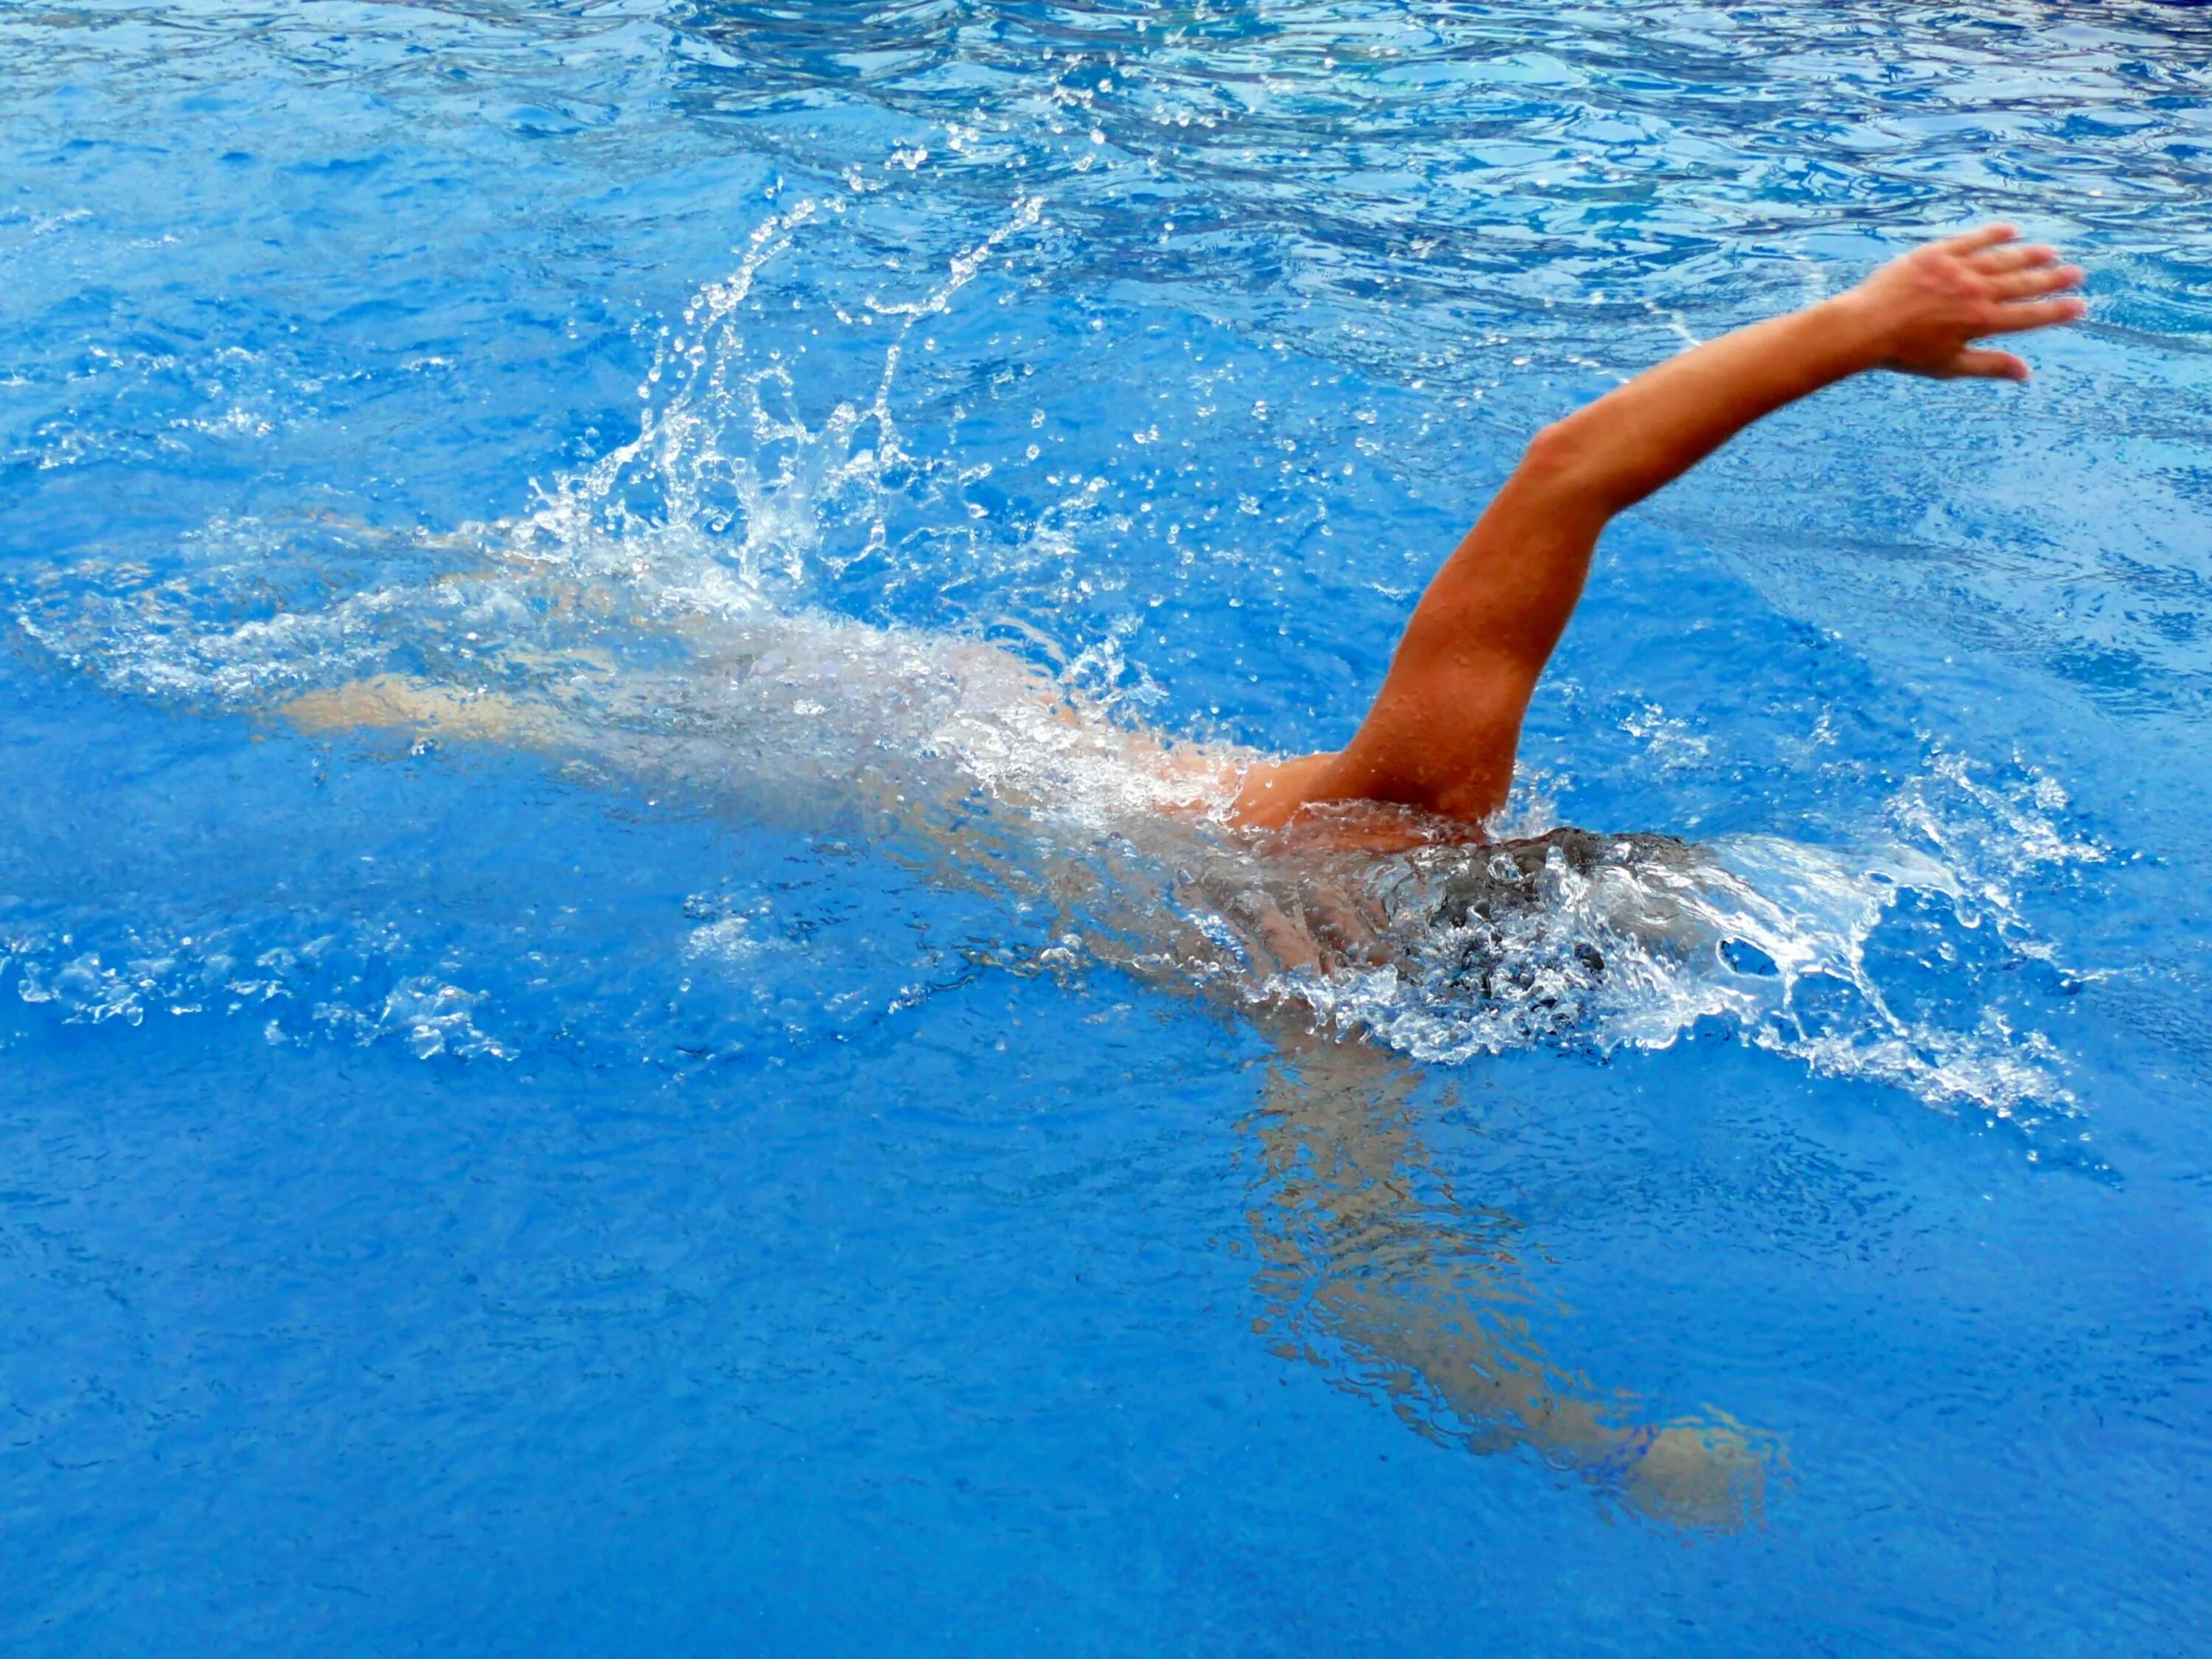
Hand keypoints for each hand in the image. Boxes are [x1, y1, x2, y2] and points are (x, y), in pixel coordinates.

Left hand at [1847, 224, 2085, 380]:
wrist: (1864, 327)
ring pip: (2003, 259)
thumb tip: (2027, 373)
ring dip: (2030, 255)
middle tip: (2077, 273)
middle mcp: (1976, 292)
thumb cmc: (1904, 353)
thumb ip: (1990, 366)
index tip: (2080, 306)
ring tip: (2052, 252)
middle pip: (2023, 283)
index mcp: (1981, 322)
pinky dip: (1994, 234)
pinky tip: (2012, 231)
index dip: (2056, 311)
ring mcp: (1958, 270)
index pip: (2029, 316)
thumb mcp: (1950, 366)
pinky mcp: (1937, 254)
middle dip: (2052, 279)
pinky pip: (1972, 240)